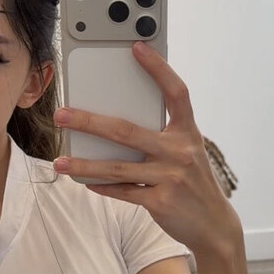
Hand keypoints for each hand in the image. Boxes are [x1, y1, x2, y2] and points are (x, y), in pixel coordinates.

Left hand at [52, 41, 239, 254]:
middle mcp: (180, 151)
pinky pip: (122, 191)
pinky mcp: (160, 202)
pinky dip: (101, 186)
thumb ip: (163, 136)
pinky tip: (84, 181)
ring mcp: (170, 177)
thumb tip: (117, 125)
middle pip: (127, 130)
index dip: (158, 68)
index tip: (137, 48)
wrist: (214, 225)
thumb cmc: (194, 183)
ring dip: (84, 163)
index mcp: (188, 133)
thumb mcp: (187, 152)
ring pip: (117, 167)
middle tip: (62, 114)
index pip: (176, 93)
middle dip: (89, 121)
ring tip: (59, 161)